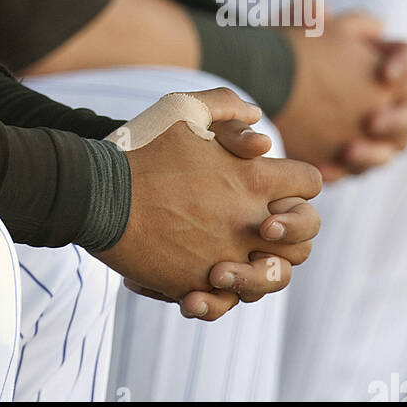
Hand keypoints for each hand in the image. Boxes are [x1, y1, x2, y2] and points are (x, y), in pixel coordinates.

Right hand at [94, 87, 321, 320]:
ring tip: (238, 254)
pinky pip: (230, 301)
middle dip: (292, 229)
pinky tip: (205, 278)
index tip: (275, 180)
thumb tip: (259, 124)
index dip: (298, 180)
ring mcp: (225, 255)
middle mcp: (247, 220)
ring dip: (265, 267)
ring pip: (275, 278)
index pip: (309, 183)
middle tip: (265, 221)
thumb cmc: (140, 147)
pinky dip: (225, 294)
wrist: (96, 193)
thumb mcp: (182, 107)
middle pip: (305, 238)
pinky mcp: (197, 281)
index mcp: (251, 176)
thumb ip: (226, 105)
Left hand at [272, 12, 406, 180]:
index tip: (384, 73)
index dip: (405, 64)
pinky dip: (345, 170)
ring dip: (376, 152)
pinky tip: (326, 169)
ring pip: (395, 148)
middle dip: (399, 118)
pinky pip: (359, 170)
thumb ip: (306, 16)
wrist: (261, 89)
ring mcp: (377, 132)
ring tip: (349, 150)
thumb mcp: (289, 33)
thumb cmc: (285, 55)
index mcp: (382, 60)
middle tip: (372, 120)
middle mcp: (389, 98)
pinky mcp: (355, 157)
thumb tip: (320, 10)